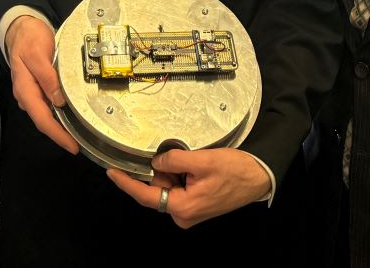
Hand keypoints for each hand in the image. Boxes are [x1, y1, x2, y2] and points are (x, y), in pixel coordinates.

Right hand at [4, 16, 78, 153]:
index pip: (41, 119)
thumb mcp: (37, 54)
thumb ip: (47, 77)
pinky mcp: (39, 87)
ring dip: (61, 126)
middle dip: (61, 135)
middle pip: (45, 121)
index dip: (57, 134)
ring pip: (47, 114)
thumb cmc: (28, 38)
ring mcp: (33, 92)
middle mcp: (27, 95)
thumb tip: (59, 100)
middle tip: (80, 144)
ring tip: (78, 135)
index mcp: (25, 89)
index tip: (72, 146)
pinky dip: (60, 113)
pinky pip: (49, 105)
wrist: (22, 28)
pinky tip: (71, 116)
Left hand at [106, 148, 270, 228]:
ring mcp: (190, 212)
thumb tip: (156, 162)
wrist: (258, 177)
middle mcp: (184, 215)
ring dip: (176, 170)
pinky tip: (198, 167)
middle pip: (159, 188)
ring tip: (197, 161)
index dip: (127, 183)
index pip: (146, 195)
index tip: (111, 172)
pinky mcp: (196, 205)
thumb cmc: (235, 171)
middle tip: (180, 154)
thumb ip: (174, 160)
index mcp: (183, 207)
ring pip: (170, 185)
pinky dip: (183, 174)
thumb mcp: (202, 160)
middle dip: (164, 169)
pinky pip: (180, 187)